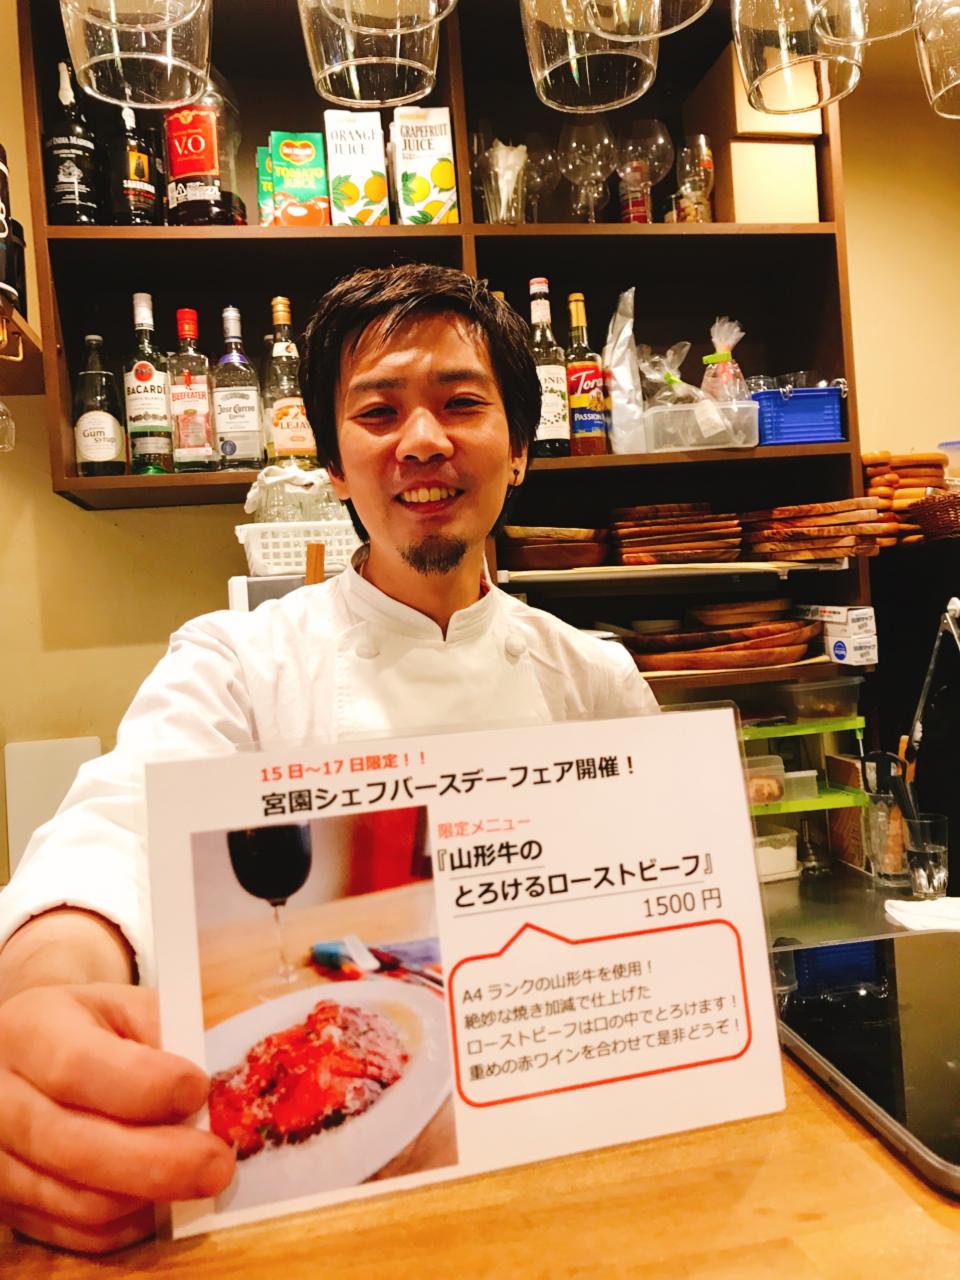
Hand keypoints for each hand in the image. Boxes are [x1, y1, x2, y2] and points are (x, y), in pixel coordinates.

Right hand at [0, 983, 234, 1253]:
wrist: (20, 1060)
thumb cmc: (85, 1028)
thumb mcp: (119, 1006)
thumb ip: (161, 1034)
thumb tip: (210, 1090)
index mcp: (29, 1031)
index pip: (78, 1067)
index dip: (146, 1085)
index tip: (198, 1089)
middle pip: (77, 1147)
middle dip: (162, 1161)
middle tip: (218, 1162)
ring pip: (79, 1201)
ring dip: (151, 1194)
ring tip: (198, 1176)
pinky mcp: (7, 1208)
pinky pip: (77, 1233)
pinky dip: (130, 1221)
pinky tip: (160, 1195)